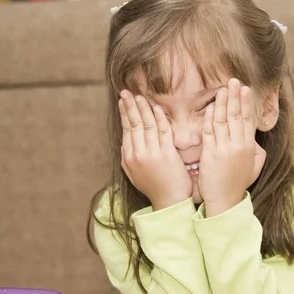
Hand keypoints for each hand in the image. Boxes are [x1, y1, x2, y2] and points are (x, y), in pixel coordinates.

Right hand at [119, 90, 192, 210]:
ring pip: (147, 125)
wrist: (169, 201)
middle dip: (129, 106)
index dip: (124, 114)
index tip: (123, 101)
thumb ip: (129, 158)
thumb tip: (125, 143)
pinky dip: (159, 118)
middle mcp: (138, 155)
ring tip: (140, 96)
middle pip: (134, 124)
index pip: (126, 130)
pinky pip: (162, 132)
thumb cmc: (155, 187)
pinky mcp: (166, 155)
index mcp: (129, 158)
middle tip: (126, 91)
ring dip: (143, 108)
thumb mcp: (135, 174)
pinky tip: (157, 108)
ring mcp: (152, 154)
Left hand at [199, 79, 266, 216]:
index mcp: (249, 147)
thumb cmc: (237, 185)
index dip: (246, 103)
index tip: (245, 89)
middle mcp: (238, 145)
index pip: (247, 119)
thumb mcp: (254, 169)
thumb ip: (258, 154)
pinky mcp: (210, 154)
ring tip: (223, 88)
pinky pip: (210, 131)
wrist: (225, 201)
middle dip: (236, 96)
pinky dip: (210, 118)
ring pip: (223, 120)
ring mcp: (224, 149)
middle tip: (234, 80)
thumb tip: (258, 143)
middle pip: (236, 115)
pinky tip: (210, 106)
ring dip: (223, 102)